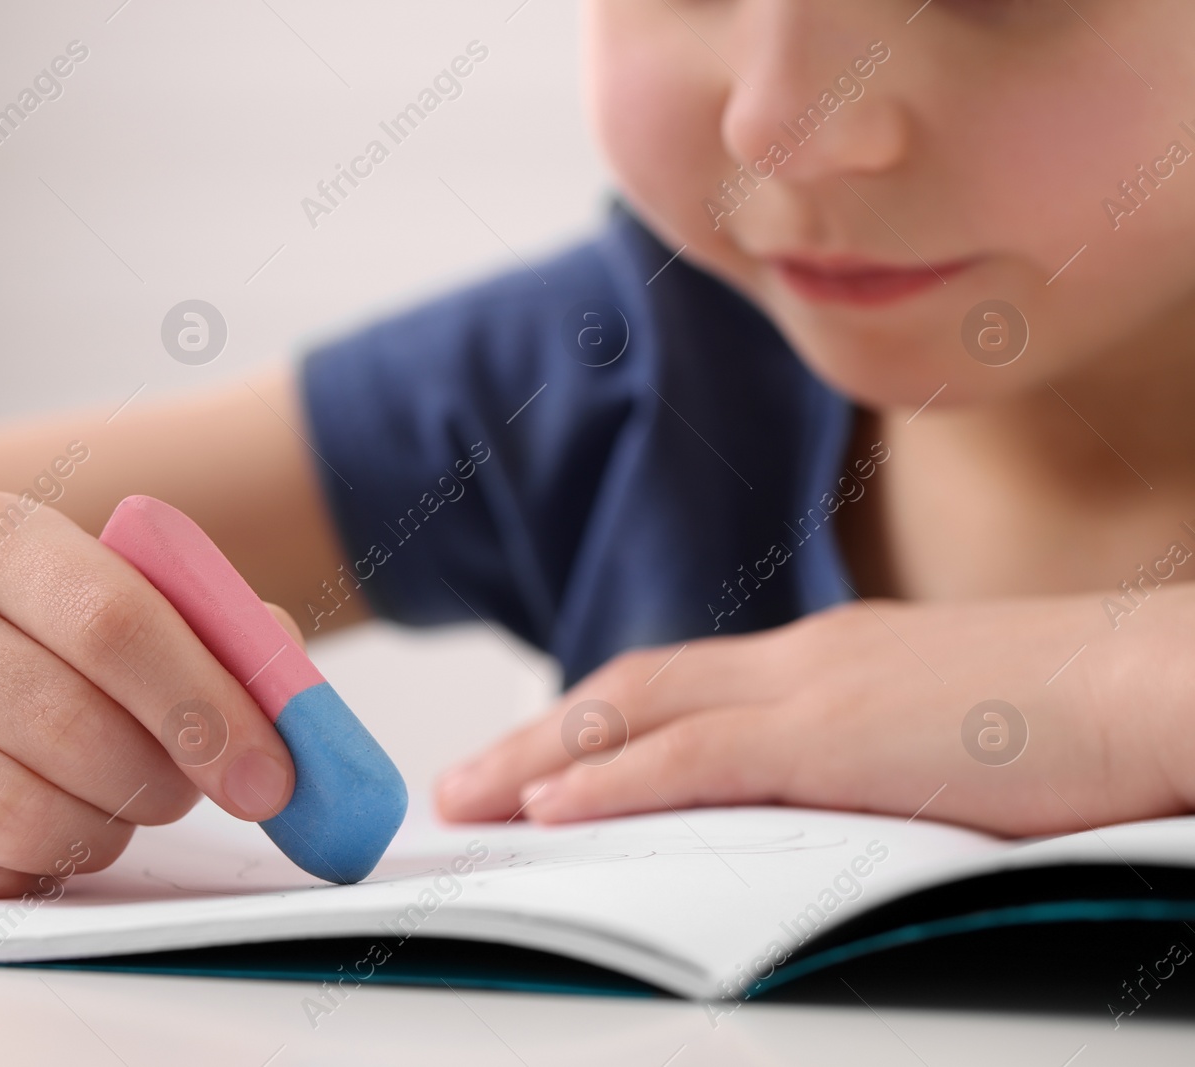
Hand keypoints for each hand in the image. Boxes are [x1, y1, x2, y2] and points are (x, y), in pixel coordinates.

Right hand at [0, 491, 300, 896]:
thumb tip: (297, 710)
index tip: (275, 775)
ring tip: (114, 800)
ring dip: (107, 830)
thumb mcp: (101, 587)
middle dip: (166, 780)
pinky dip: (42, 869)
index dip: (207, 706)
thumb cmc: (20, 633)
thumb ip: (210, 631)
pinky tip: (37, 821)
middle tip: (196, 790)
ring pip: (26, 818)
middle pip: (75, 728)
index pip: (114, 621)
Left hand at [435, 593, 1194, 835]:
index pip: (683, 685)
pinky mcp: (831, 736)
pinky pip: (688, 761)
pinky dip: (609, 781)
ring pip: (636, 717)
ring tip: (470, 799)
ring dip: (541, 758)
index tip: (542, 756)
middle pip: (632, 691)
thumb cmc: (1081, 719)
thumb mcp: (949, 736)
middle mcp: (803, 661)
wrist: (1158, 684)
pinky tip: (551, 807)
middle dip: (538, 738)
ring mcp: (812, 690)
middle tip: (464, 783)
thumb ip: (878, 757)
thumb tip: (838, 802)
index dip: (600, 720)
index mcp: (832, 660)